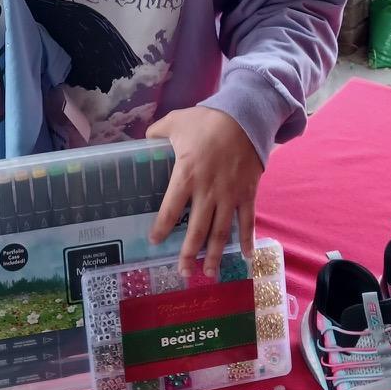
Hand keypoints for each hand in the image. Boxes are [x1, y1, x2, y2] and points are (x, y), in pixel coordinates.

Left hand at [147, 106, 261, 278]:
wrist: (244, 115)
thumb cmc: (207, 120)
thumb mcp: (174, 121)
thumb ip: (155, 133)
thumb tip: (142, 142)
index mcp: (186, 175)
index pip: (170, 209)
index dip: (161, 228)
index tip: (154, 242)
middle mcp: (208, 191)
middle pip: (197, 229)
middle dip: (189, 254)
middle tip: (183, 273)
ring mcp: (230, 194)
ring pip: (222, 231)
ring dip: (216, 255)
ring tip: (210, 274)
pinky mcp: (248, 193)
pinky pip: (248, 221)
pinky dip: (248, 240)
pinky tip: (246, 257)